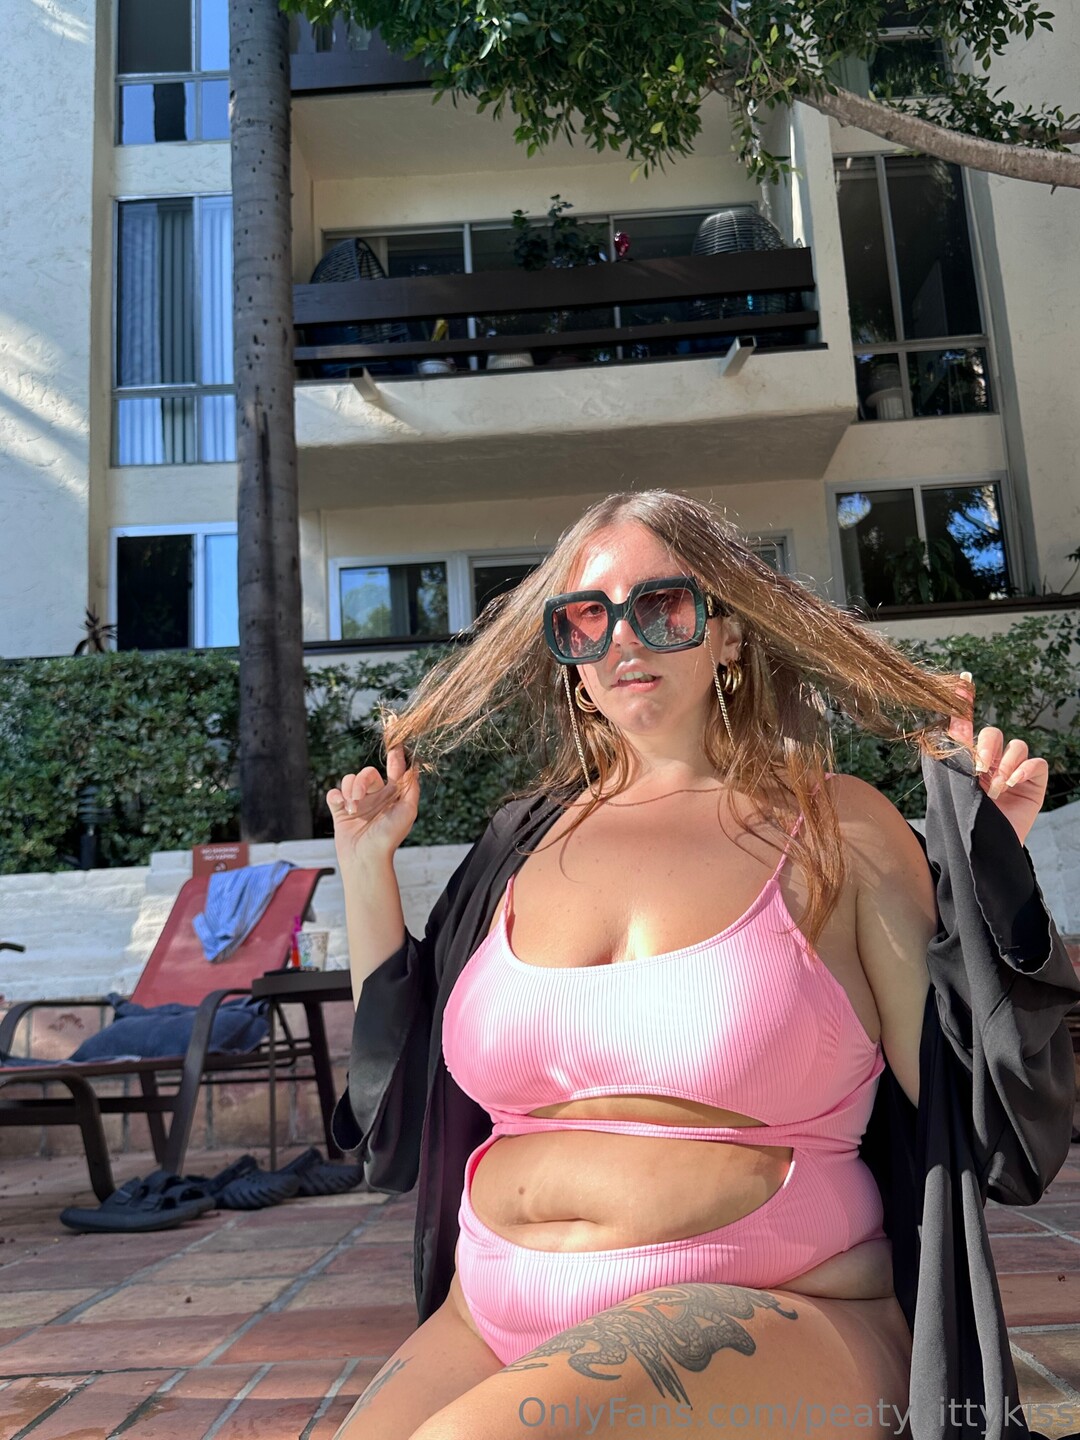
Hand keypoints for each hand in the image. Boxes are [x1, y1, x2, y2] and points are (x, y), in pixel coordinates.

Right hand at [325, 746, 419, 864]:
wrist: (366, 857)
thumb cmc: (389, 837)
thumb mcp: (408, 811)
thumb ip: (411, 788)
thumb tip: (414, 767)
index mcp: (393, 795)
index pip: (395, 769)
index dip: (395, 755)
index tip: (395, 742)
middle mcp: (375, 797)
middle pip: (367, 773)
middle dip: (361, 781)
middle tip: (358, 797)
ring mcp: (357, 803)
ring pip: (349, 780)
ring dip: (349, 791)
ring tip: (352, 809)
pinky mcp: (340, 811)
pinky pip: (334, 793)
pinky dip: (335, 797)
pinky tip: (341, 806)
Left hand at [948, 673, 1047, 845]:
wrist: (982, 849)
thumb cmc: (963, 818)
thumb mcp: (952, 782)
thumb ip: (953, 750)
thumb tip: (951, 718)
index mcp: (965, 760)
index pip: (965, 726)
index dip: (963, 703)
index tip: (962, 680)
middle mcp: (989, 762)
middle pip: (992, 733)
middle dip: (986, 747)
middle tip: (979, 769)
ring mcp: (1012, 772)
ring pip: (1015, 745)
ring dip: (1004, 763)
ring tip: (995, 787)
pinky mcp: (1032, 783)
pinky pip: (1035, 762)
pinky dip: (1024, 769)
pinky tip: (1012, 783)